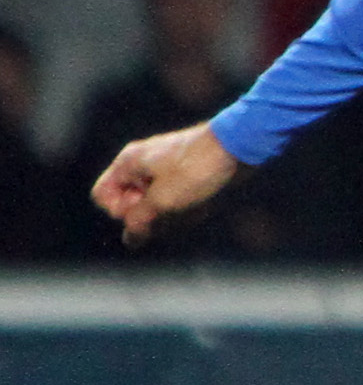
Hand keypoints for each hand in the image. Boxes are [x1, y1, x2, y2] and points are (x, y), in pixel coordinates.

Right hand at [93, 124, 240, 245]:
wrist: (238, 145)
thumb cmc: (197, 169)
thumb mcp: (163, 200)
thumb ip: (140, 220)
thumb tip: (130, 239)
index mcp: (129, 162)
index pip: (102, 195)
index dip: (118, 210)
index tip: (140, 212)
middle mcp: (142, 164)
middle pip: (130, 202)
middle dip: (149, 215)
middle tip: (171, 212)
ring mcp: (164, 168)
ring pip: (155, 203)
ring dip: (171, 214)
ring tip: (192, 207)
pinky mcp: (185, 174)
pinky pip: (176, 199)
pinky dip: (186, 207)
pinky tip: (203, 205)